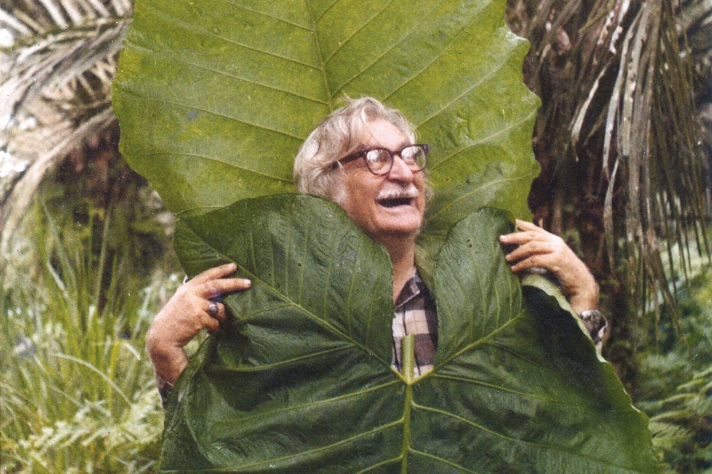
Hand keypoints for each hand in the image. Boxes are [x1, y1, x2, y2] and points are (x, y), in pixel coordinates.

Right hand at [146, 263, 250, 383]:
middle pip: (217, 285)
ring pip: (220, 308)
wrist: (162, 337)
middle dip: (234, 283)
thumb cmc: (174, 321)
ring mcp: (194, 304)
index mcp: (187, 288)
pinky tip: (209, 332)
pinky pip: (215, 322)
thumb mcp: (181, 302)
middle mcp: (190, 293)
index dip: (221, 270)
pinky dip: (215, 328)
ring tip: (221, 325)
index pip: (207, 275)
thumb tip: (215, 289)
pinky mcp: (198, 317)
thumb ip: (194, 294)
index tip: (234, 266)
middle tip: (248, 283)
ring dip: (223, 317)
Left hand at [498, 220, 598, 313]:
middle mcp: (556, 242)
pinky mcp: (557, 261)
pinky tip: (515, 269)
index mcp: (555, 240)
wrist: (582, 285)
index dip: (523, 224)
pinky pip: (535, 260)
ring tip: (507, 258)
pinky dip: (523, 264)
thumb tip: (523, 250)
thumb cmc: (566, 274)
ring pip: (532, 246)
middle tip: (501, 239)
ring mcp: (557, 250)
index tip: (511, 222)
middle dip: (515, 236)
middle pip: (531, 235)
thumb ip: (542, 252)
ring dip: (517, 252)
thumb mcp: (553, 259)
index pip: (536, 228)